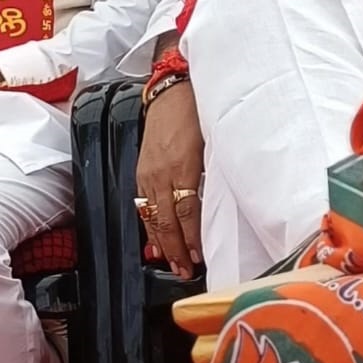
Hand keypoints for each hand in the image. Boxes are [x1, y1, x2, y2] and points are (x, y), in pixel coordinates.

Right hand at [136, 80, 203, 278]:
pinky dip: (148, 224)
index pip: (187, 212)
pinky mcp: (141, 170)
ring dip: (160, 243)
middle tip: (184, 270)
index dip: (191, 238)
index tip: (198, 256)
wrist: (172, 92)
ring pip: (152, 216)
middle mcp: (161, 173)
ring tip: (170, 262)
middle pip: (166, 221)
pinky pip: (143, 204)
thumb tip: (220, 202)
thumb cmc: (197, 114)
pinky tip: (152, 239)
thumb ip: (215, 173)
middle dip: (175, 249)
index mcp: (183, 166)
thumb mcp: (213, 143)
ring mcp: (148, 173)